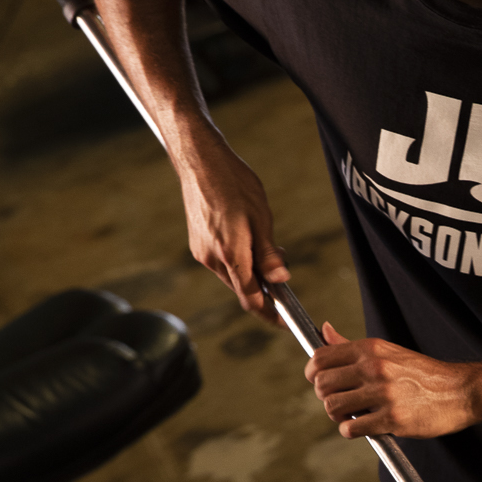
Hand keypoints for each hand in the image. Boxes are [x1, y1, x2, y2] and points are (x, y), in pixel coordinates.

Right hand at [175, 130, 288, 320]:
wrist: (200, 162)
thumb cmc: (233, 184)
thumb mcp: (261, 218)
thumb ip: (268, 254)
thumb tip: (281, 280)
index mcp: (230, 255)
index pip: (251, 299)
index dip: (269, 313)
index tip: (284, 319)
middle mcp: (211, 259)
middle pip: (241, 288)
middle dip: (263, 285)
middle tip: (281, 261)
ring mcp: (201, 252)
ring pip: (232, 275)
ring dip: (250, 270)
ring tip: (264, 242)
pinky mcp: (197, 244)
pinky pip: (222, 262)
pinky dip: (237, 259)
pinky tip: (245, 237)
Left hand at [304, 323, 480, 437]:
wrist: (461, 391)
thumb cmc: (423, 374)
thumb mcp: (388, 351)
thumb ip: (352, 345)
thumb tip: (323, 330)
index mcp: (372, 349)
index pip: (321, 357)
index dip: (313, 373)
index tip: (319, 382)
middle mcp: (375, 368)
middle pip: (322, 384)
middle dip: (326, 397)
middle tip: (340, 402)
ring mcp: (383, 394)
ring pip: (333, 407)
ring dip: (337, 416)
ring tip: (350, 416)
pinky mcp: (392, 419)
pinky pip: (351, 429)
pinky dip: (350, 431)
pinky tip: (362, 427)